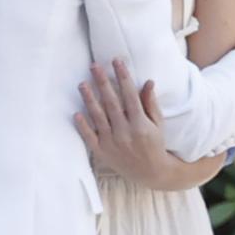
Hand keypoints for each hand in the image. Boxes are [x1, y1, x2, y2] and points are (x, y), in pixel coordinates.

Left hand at [75, 59, 172, 183]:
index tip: (117, 61)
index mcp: (140, 124)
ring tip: (82, 84)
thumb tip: (148, 81)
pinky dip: (82, 126)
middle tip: (94, 66)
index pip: (130, 95)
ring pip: (98, 117)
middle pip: (111, 103)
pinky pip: (89, 137)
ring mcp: (112, 143)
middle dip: (103, 82)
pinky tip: (76, 113)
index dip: (123, 77)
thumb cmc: (154, 144)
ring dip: (89, 99)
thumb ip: (151, 103)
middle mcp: (125, 133)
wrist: (150, 172)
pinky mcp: (102, 152)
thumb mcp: (158, 124)